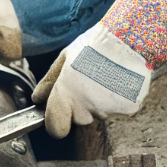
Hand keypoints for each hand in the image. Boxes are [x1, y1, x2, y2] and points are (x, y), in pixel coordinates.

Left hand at [32, 0, 166, 137]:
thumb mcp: (66, 57)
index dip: (57, 122)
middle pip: (80, 118)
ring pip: (100, 113)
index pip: (55, 128)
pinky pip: (119, 109)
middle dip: (82, 105)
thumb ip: (50, 81)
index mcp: (67, 95)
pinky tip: (121, 80)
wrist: (129, 38)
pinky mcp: (129, 109)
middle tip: (90, 81)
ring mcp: (109, 109)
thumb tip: (37, 98)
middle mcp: (86, 106)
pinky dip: (120, 98)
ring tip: (108, 76)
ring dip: (101, 101)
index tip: (60, 114)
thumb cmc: (95, 44)